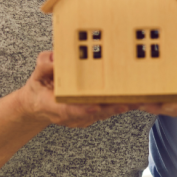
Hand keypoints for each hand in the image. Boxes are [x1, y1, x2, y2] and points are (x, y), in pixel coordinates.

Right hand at [17, 51, 137, 127]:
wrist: (37, 105)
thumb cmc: (38, 89)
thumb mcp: (36, 75)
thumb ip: (44, 66)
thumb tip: (54, 58)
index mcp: (55, 106)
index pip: (70, 110)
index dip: (83, 109)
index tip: (94, 105)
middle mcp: (72, 115)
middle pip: (95, 113)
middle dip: (113, 107)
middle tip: (130, 101)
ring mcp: (82, 117)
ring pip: (104, 113)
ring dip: (122, 106)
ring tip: (140, 99)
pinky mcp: (91, 115)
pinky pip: (107, 111)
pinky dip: (120, 105)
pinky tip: (135, 98)